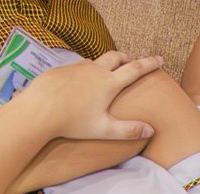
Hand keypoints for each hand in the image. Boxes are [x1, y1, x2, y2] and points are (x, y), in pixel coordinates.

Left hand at [22, 50, 161, 142]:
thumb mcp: (104, 129)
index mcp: (108, 83)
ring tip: (109, 69)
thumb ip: (128, 130)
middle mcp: (95, 70)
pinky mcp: (63, 69)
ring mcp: (77, 67)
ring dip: (107, 62)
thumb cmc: (72, 122)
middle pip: (116, 57)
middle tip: (134, 61)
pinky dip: (88, 69)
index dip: (149, 64)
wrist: (39, 109)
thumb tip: (150, 131)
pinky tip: (83, 79)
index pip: (135, 69)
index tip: (159, 59)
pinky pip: (79, 65)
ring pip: (97, 59)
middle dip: (128, 57)